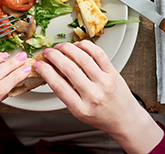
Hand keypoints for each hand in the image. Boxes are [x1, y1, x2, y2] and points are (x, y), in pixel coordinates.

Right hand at [36, 42, 162, 153]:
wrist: (125, 119)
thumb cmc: (101, 116)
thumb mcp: (78, 112)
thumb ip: (66, 94)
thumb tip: (52, 73)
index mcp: (81, 108)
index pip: (59, 86)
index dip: (46, 72)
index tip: (40, 65)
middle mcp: (94, 95)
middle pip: (69, 69)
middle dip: (55, 57)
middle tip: (48, 52)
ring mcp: (105, 82)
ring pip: (83, 59)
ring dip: (68, 49)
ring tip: (61, 47)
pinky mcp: (113, 73)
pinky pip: (99, 54)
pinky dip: (87, 46)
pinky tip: (79, 45)